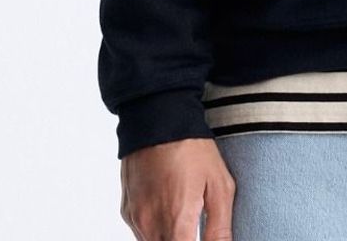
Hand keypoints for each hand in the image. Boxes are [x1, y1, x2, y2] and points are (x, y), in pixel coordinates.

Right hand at [120, 137, 235, 240]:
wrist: (157, 117)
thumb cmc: (192, 149)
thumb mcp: (219, 185)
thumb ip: (219, 228)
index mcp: (176, 221)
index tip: (199, 236)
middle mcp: (151, 225)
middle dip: (182, 240)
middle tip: (193, 228)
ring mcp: (136, 219)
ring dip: (169, 237)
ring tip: (183, 213)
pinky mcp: (127, 210)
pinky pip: (141, 233)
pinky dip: (155, 229)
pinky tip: (168, 208)